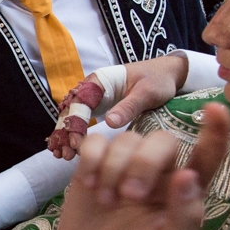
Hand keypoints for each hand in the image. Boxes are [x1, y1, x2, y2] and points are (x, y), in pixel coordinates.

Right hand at [52, 55, 189, 160]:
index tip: (76, 143)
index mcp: (100, 80)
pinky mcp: (98, 106)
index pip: (80, 102)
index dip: (75, 122)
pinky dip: (74, 134)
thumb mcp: (147, 93)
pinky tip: (71, 149)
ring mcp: (94, 97)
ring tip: (63, 156)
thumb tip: (110, 122)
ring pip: (73, 116)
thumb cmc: (157, 80)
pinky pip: (81, 120)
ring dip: (66, 135)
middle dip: (65, 132)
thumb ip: (128, 107)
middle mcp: (92, 87)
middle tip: (65, 154)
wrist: (166, 74)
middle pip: (71, 110)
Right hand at [56, 103, 229, 229]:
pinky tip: (88, 184)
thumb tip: (188, 176)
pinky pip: (96, 140)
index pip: (208, 156)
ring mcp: (126, 164)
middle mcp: (160, 172)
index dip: (216, 131)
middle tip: (130, 196)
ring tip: (106, 200)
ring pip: (127, 139)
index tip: (215, 109)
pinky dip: (91, 159)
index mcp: (185, 191)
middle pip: (161, 141)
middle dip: (144, 163)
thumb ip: (185, 218)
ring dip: (114, 168)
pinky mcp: (95, 163)